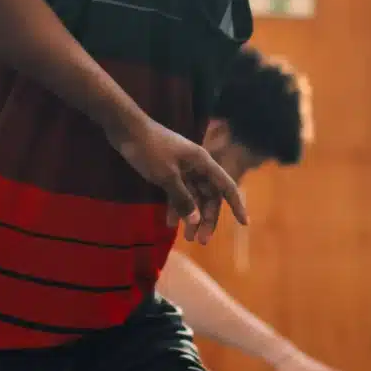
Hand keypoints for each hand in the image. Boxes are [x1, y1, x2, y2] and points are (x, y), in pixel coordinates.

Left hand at [111, 117, 247, 244]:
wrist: (126, 129)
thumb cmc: (149, 149)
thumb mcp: (167, 177)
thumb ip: (183, 199)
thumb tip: (196, 220)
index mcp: (203, 163)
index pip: (226, 186)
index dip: (237, 205)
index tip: (244, 223)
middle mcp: (197, 166)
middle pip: (209, 196)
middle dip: (206, 219)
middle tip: (200, 241)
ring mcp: (183, 168)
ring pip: (194, 196)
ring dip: (191, 216)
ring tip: (187, 238)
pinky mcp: (169, 170)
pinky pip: (178, 192)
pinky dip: (176, 206)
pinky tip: (169, 223)